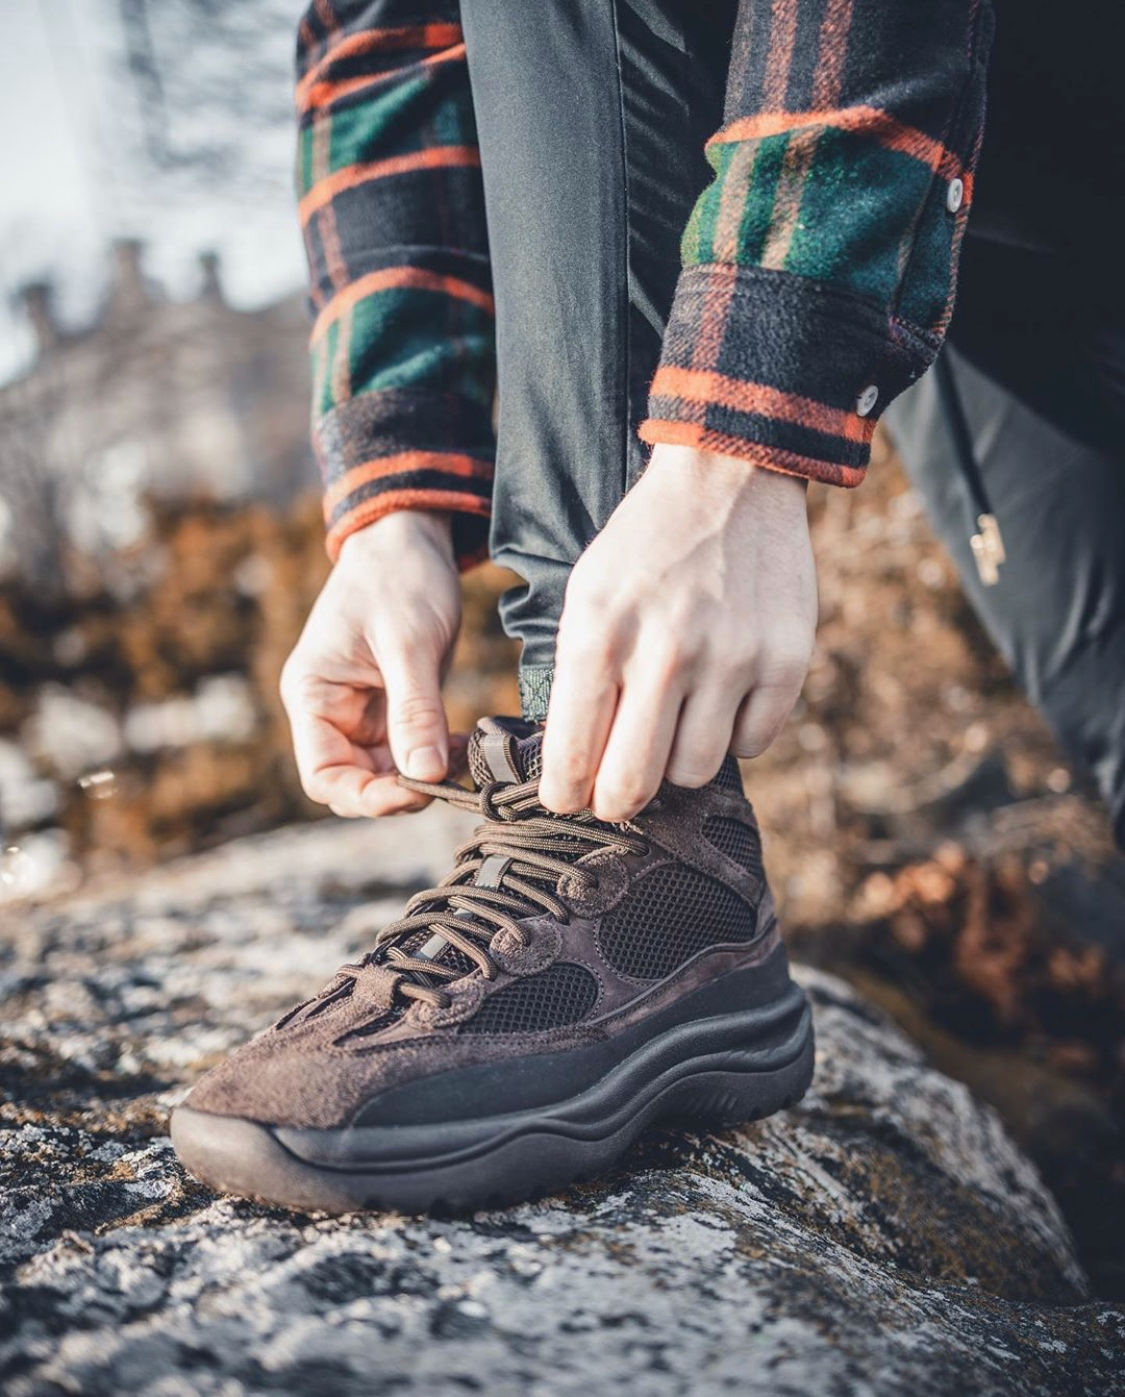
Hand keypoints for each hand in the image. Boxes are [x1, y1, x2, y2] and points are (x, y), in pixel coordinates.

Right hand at [280, 511, 461, 817]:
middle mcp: (331, 711)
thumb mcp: (409, 644)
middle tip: (450, 780)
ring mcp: (363, 711)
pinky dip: (437, 756)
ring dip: (424, 776)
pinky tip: (465, 744)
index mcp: (312, 695)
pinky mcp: (395, 706)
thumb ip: (414, 711)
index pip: (322, 775)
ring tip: (465, 756)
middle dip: (399, 791)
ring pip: (387, 772)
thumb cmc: (398, 578)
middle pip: (354, 782)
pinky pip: (411, 750)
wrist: (411, 537)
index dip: (364, 797)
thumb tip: (424, 776)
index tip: (415, 793)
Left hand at [540, 443, 816, 821]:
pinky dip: (733, 733)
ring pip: (694, 772)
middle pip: (633, 784)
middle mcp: (665, 653)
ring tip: (674, 724)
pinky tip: (722, 696)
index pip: (573, 756)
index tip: (567, 801)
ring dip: (678, 762)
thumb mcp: (586, 596)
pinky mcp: (784, 661)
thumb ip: (577, 678)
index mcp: (599, 636)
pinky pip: (752, 745)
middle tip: (614, 797)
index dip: (565, 794)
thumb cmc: (644, 547)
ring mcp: (731, 659)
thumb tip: (573, 765)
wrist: (728, 481)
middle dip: (615, 803)